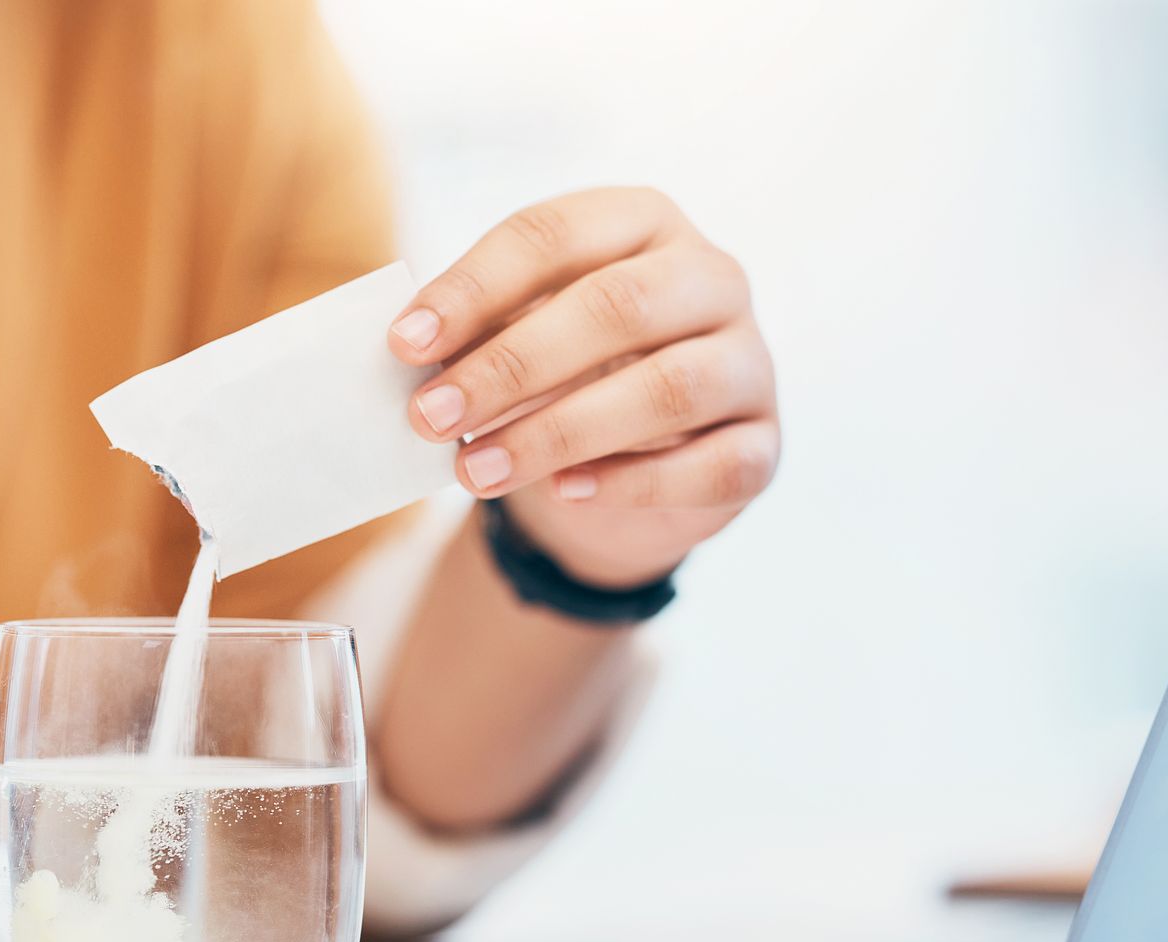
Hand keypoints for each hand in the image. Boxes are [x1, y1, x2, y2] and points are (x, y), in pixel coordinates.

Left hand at [389, 187, 777, 589]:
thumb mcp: (514, 341)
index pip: (553, 233)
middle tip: (430, 417)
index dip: (474, 288)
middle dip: (510, 365)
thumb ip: (476, 336)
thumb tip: (409, 356)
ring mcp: (748, 360)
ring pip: (668, 388)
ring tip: (475, 471)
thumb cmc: (559, 378)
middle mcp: (709, 277)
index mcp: (640, 222)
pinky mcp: (762, 443)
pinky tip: (566, 492)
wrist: (628, 469)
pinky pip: (711, 465)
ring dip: (559, 432)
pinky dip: (633, 482)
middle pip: (615, 306)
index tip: (404, 345)